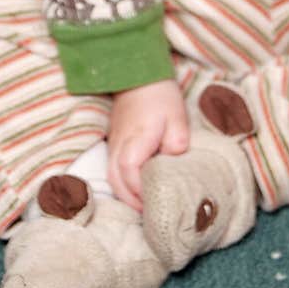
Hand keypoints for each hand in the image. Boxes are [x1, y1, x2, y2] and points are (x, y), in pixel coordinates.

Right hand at [107, 78, 188, 210]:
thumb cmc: (159, 96)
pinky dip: (122, 184)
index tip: (155, 201)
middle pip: (116, 181)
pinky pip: (112, 169)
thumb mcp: (176, 117)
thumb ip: (176, 142)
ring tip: (144, 205)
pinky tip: (136, 188)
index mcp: (135, 140)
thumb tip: (174, 162)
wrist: (137, 74)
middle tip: (149, 212)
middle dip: (131, 201)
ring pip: (112, 177)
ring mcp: (114, 145)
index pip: (130, 172)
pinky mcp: (114, 143)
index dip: (140, 191)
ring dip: (125, 194)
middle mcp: (119, 146)